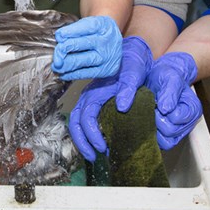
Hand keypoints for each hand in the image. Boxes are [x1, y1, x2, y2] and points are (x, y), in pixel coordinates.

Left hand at [52, 16, 122, 79]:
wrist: (114, 42)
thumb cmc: (97, 32)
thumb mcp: (90, 23)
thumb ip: (75, 29)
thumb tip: (59, 38)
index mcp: (102, 26)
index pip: (86, 27)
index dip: (71, 32)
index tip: (59, 36)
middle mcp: (105, 41)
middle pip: (81, 45)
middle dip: (64, 50)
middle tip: (55, 54)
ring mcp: (106, 57)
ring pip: (82, 61)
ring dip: (66, 64)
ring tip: (56, 66)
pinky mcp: (105, 70)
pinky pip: (85, 73)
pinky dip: (72, 74)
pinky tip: (63, 74)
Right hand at [68, 37, 153, 161]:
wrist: (132, 53)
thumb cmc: (132, 63)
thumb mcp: (134, 73)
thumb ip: (128, 88)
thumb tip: (122, 106)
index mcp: (96, 91)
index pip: (86, 116)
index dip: (91, 133)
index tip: (103, 147)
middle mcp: (89, 96)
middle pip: (76, 122)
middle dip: (83, 142)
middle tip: (95, 157)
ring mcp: (90, 99)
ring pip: (77, 123)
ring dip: (83, 141)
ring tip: (95, 155)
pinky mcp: (95, 103)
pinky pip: (85, 121)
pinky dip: (88, 135)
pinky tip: (100, 143)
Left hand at [146, 52, 201, 149]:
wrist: (158, 78)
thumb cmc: (166, 76)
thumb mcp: (169, 77)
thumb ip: (170, 92)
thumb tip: (166, 109)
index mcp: (192, 109)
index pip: (176, 118)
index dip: (163, 111)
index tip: (155, 101)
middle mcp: (187, 123)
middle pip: (170, 132)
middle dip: (156, 120)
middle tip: (150, 107)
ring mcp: (177, 132)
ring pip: (165, 142)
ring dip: (153, 129)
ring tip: (148, 114)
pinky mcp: (167, 137)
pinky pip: (160, 144)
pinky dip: (151, 136)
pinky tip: (146, 123)